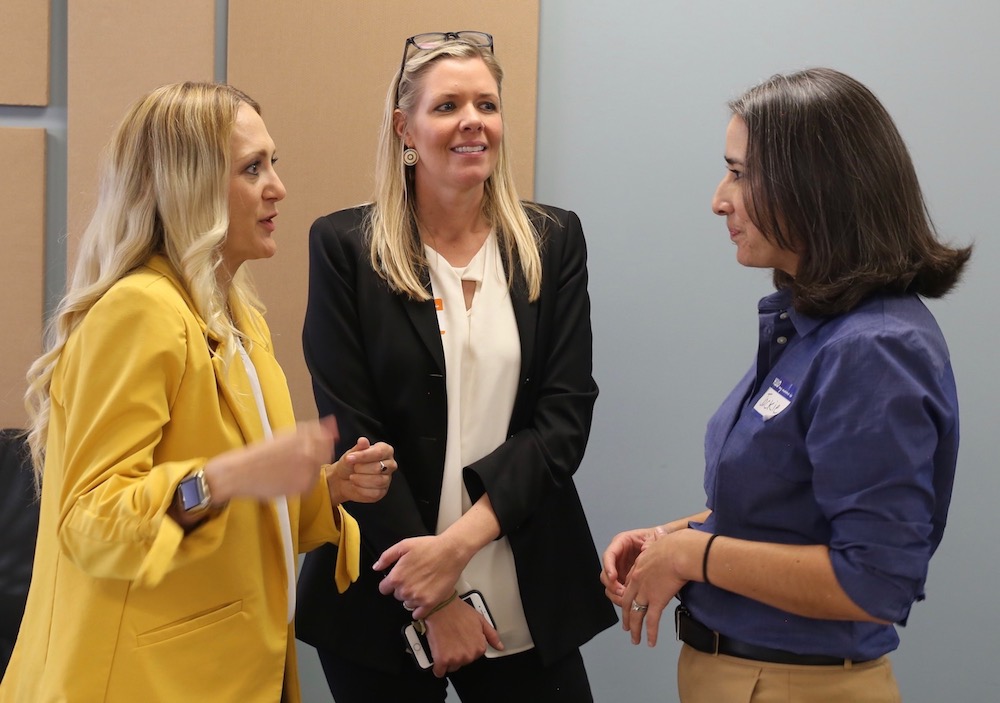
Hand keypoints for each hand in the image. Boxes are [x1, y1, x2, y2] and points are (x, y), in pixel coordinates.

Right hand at [203, 416, 338, 502]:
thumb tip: (332, 423)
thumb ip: (309, 430)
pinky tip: (285, 480)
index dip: (321, 441)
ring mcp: (307, 469)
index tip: (311, 446)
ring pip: (318, 469)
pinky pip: (310, 484)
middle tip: (296, 461)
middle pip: (326, 453)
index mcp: (303, 436)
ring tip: (287, 471)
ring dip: (309, 470)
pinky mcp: (303, 485)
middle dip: (316, 456)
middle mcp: (309, 450)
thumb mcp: (284, 436)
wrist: (239, 473)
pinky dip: (302, 483)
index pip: (325, 437)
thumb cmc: (258, 454)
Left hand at [326, 436, 394, 504]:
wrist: (343, 479)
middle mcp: (389, 464)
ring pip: (377, 481)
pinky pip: (374, 493)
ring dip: (360, 479)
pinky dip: (361, 489)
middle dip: (360, 469)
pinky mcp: (382, 492)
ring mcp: (387, 479)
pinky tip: (356, 485)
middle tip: (353, 468)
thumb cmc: (350, 463)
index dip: (363, 456)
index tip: (350, 458)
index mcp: (385, 450)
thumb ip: (359, 448)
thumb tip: (363, 440)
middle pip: (378, 468)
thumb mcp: (352, 453)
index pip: (379, 453)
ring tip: (353, 476)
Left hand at [373, 534, 465, 619]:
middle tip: (413, 577)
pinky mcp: (430, 603)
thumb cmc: (429, 547)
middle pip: (397, 596)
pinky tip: (424, 597)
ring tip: (422, 584)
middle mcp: (405, 590)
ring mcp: (418, 598)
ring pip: (407, 603)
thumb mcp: (404, 545)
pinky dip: (419, 609)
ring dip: (412, 597)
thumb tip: (376, 567)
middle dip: (402, 588)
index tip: (397, 579)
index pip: (384, 589)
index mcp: (396, 577)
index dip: (389, 583)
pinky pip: (418, 614)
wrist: (451, 552)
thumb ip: (386, 557)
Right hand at [423, 597, 502, 677]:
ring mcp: (455, 658)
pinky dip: (438, 667)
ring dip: (448, 659)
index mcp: (479, 647)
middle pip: (463, 662)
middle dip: (458, 653)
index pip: (474, 656)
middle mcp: (469, 655)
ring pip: (452, 666)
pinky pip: (439, 672)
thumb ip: (492, 635)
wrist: (440, 606)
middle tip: (453, 639)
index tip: (462, 639)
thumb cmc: (458, 611)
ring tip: (445, 643)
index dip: (467, 647)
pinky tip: (438, 655)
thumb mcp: (481, 620)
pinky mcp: (442, 660)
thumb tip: (500, 647)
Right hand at [601, 526, 663, 605]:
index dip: (609, 567)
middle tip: (621, 591)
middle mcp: (618, 556)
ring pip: (609, 583)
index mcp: (622, 542)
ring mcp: (620, 569)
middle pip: (606, 572)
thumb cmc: (657, 539)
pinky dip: (621, 596)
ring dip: (615, 592)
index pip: (609, 554)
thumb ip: (655, 538)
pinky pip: (617, 590)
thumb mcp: (656, 536)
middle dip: (611, 584)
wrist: (663, 547)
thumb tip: (658, 536)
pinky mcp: (624, 579)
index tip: (613, 576)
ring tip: (626, 598)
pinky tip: (630, 599)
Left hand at [620, 527, 706, 647]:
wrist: (680, 551)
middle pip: (627, 602)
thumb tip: (665, 550)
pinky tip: (650, 642)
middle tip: (626, 627)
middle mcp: (638, 581)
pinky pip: (651, 621)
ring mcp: (646, 592)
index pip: (629, 586)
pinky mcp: (657, 600)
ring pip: (635, 615)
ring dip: (635, 629)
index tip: (629, 604)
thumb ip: (658, 551)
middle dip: (626, 617)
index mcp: (639, 567)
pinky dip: (650, 633)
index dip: (628, 597)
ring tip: (634, 639)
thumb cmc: (676, 545)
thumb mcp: (661, 544)